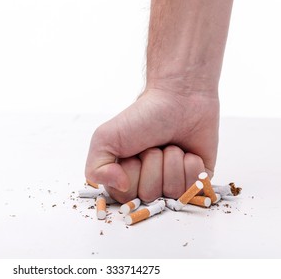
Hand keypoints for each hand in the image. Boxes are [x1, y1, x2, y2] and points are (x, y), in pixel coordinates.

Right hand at [85, 88, 218, 202]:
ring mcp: (174, 183)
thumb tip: (121, 187)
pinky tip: (188, 151)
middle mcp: (149, 184)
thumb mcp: (105, 138)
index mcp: (126, 178)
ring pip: (173, 191)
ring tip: (171, 145)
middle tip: (154, 145)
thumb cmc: (141, 116)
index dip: (131, 173)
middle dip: (152, 164)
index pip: (126, 196)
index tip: (133, 152)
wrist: (179, 98)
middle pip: (150, 195)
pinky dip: (192, 165)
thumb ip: (96, 169)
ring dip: (172, 162)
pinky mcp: (198, 180)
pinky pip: (195, 187)